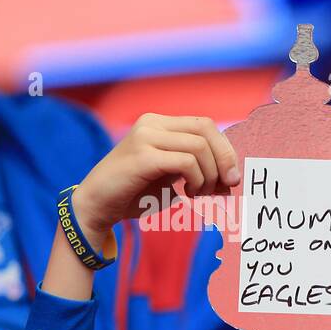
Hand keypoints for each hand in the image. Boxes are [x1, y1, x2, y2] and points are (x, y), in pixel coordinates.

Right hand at [70, 114, 238, 247]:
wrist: (97, 206)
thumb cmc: (137, 193)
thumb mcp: (173, 177)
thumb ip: (199, 170)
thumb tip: (233, 177)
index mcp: (160, 124)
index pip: (206, 125)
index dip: (226, 151)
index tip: (230, 179)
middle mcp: (152, 124)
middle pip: (207, 129)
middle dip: (225, 160)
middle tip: (225, 186)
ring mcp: (145, 137)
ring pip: (199, 147)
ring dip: (209, 175)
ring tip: (199, 193)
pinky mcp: (142, 155)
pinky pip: (186, 162)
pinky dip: (196, 180)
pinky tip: (188, 193)